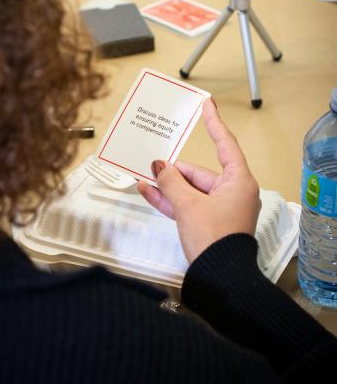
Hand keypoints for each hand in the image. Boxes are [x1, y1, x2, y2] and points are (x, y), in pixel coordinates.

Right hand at [137, 98, 260, 263]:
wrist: (219, 278)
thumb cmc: (213, 238)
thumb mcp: (188, 206)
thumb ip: (171, 183)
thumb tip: (159, 167)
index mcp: (238, 182)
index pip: (225, 145)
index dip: (214, 123)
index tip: (207, 105)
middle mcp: (233, 192)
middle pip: (200, 172)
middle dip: (175, 171)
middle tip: (151, 165)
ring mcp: (221, 209)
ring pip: (191, 190)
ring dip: (168, 186)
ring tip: (145, 176)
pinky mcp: (209, 223)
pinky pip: (188, 205)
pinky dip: (171, 200)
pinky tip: (148, 192)